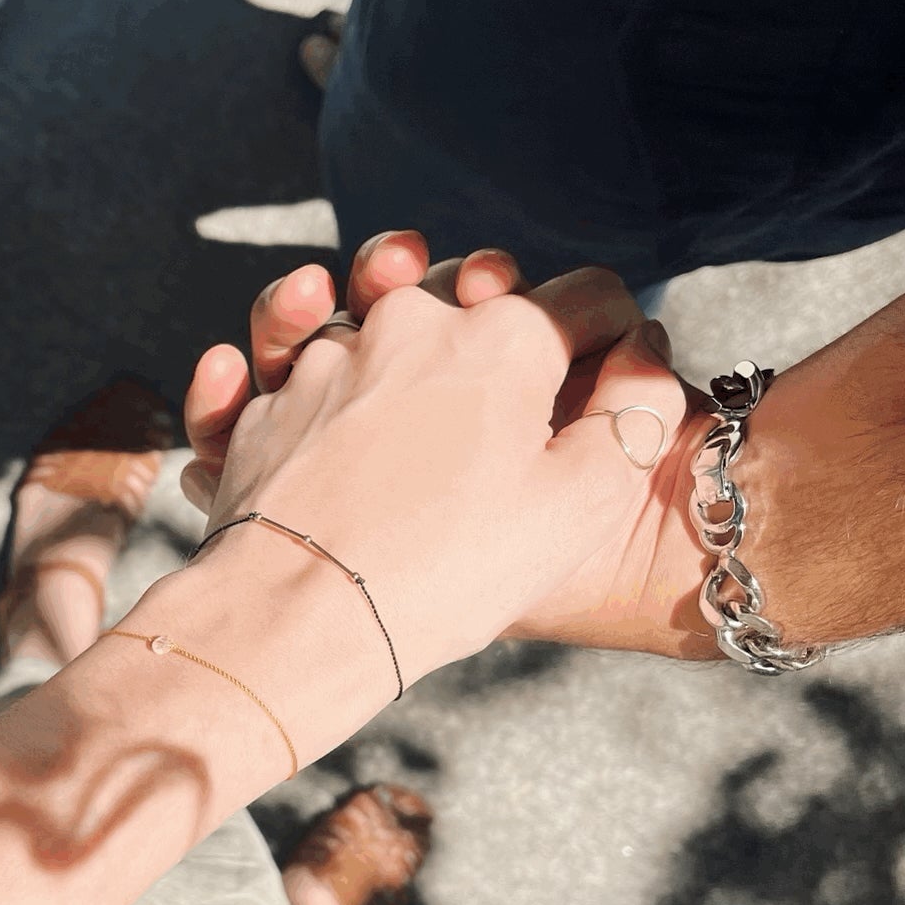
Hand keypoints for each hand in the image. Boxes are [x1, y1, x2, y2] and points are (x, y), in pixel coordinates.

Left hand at [189, 268, 690, 684]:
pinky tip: (297, 393)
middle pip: (466, 291)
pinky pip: (277, 365)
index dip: (611, 329)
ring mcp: (326, 359)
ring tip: (402, 359)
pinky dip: (285, 368)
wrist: (303, 614)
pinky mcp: (264, 404)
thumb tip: (641, 359)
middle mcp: (408, 324)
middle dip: (495, 305)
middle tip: (506, 359)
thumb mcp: (581, 503)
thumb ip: (632, 419)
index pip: (581, 302)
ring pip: (361, 309)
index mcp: (501, 337)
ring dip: (376, 306)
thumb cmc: (451, 565)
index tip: (620, 357)